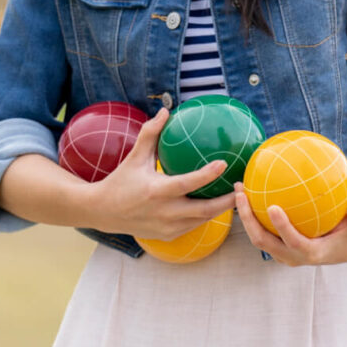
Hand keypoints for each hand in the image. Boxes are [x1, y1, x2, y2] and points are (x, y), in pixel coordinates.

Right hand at [92, 108, 235, 239]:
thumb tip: (166, 111)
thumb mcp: (135, 157)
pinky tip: (217, 205)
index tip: (225, 163)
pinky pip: (193, 226)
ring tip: (236, 196)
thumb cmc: (121, 180)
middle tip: (243, 187)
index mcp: (157, 191)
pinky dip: (206, 216)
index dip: (208, 174)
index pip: (188, 183)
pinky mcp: (168, 236)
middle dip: (228, 201)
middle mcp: (165, 212)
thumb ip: (150, 134)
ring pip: (202, 220)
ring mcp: (167, 227)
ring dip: (221, 210)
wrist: (103, 213)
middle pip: (205, 210)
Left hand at [233, 180, 346, 265]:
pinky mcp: (276, 247)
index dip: (282, 227)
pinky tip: (249, 189)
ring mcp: (281, 253)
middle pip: (263, 241)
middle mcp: (292, 256)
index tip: (272, 206)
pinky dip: (251, 214)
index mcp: (311, 252)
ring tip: (239, 189)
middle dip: (248, 219)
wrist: (340, 252)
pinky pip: (259, 230)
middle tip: (241, 194)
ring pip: (256, 237)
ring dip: (244, 215)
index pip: (293, 242)